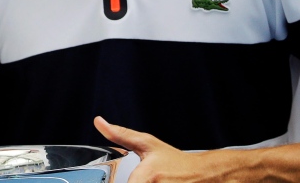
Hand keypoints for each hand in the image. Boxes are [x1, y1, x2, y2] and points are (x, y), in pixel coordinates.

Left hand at [94, 117, 210, 182]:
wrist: (200, 173)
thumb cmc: (173, 160)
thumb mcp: (147, 144)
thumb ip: (121, 135)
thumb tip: (99, 122)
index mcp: (146, 177)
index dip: (118, 181)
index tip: (125, 177)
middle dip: (130, 181)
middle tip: (138, 176)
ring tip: (148, 180)